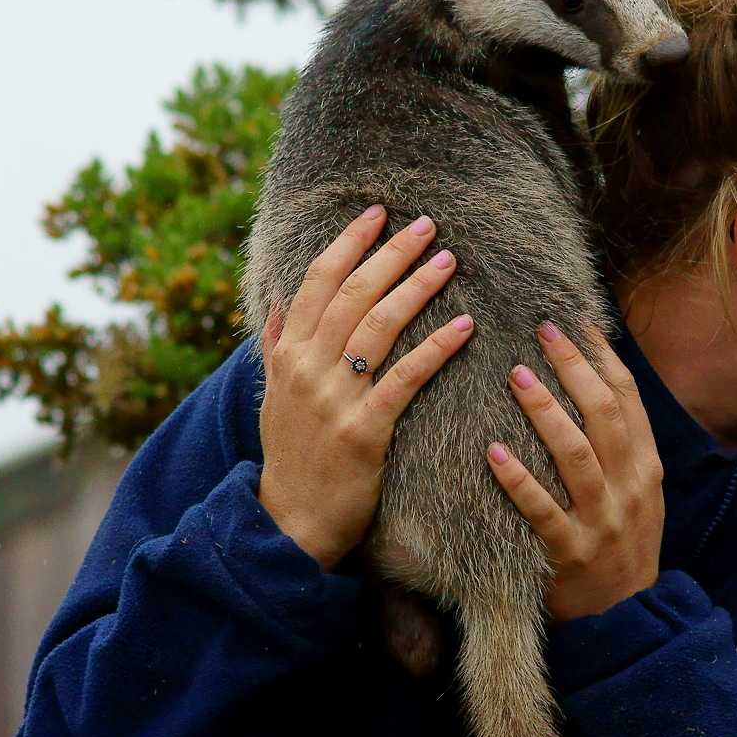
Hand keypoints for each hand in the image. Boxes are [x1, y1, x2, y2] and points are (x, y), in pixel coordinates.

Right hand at [258, 205, 473, 571]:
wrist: (289, 523)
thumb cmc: (290, 459)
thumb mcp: (272, 399)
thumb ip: (275, 348)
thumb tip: (279, 302)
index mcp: (287, 354)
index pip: (318, 282)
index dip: (348, 243)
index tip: (377, 212)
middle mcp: (307, 368)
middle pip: (354, 294)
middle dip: (391, 253)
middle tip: (427, 224)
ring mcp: (334, 398)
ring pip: (380, 326)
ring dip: (417, 287)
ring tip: (450, 259)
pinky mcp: (365, 430)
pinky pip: (406, 377)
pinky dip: (436, 347)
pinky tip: (465, 325)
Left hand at [487, 322, 663, 621]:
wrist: (628, 619)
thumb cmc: (622, 542)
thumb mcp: (638, 490)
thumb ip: (619, 443)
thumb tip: (589, 379)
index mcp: (646, 465)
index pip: (627, 396)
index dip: (601, 355)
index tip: (573, 319)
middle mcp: (629, 487)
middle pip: (604, 413)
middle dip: (574, 368)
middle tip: (540, 331)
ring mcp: (602, 521)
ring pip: (576, 454)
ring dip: (545, 411)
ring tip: (515, 374)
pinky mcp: (571, 553)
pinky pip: (543, 512)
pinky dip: (518, 481)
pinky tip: (492, 453)